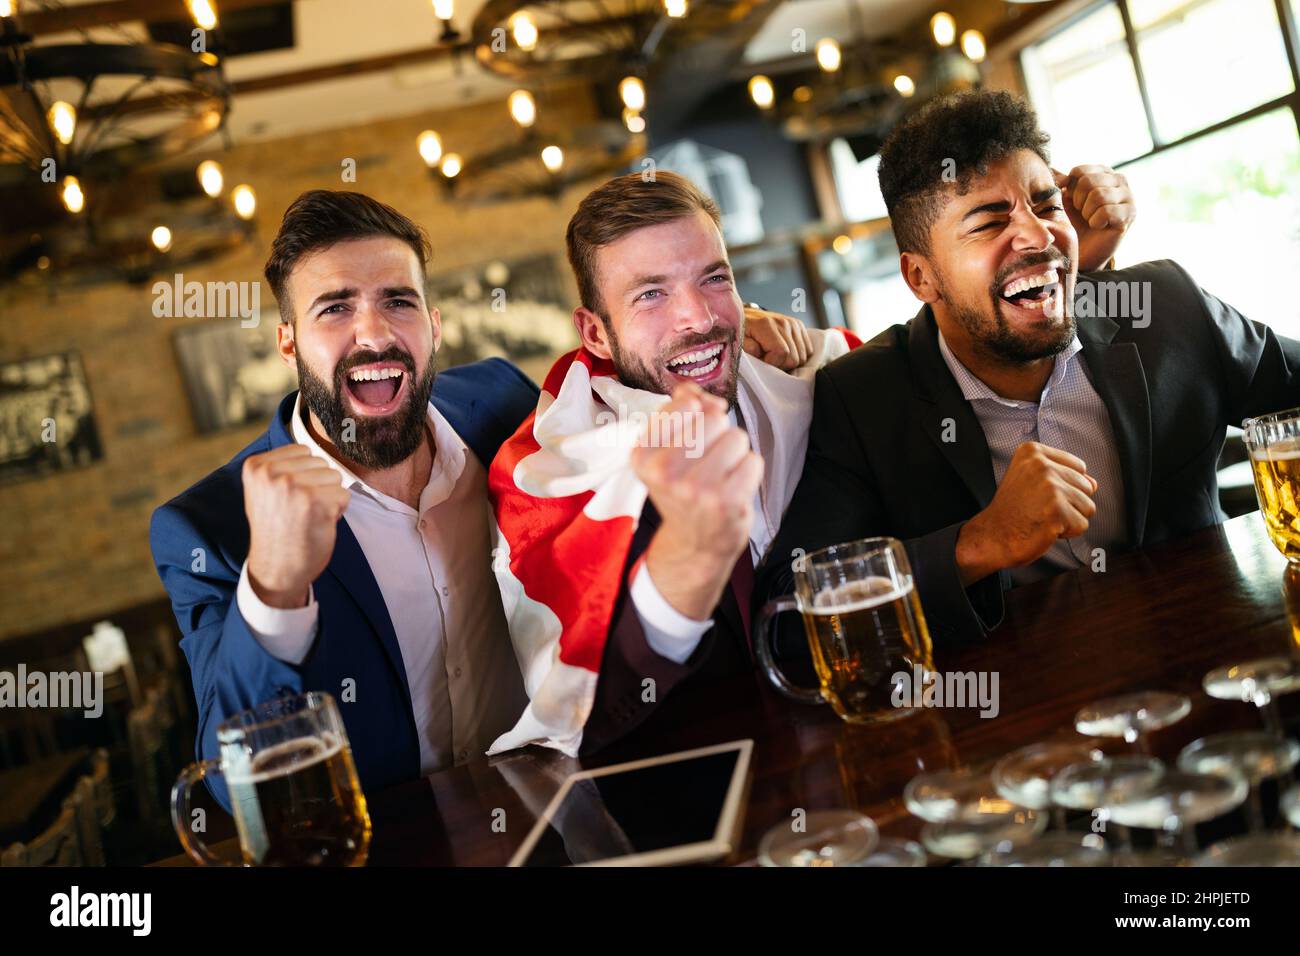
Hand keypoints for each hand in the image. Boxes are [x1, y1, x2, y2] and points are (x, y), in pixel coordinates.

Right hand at [243, 445, 350, 607]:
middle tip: (299, 511)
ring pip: (335, 477)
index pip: (303, 451)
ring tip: (308, 517)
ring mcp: (294, 487)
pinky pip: (344, 496)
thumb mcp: (265, 489)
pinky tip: (318, 525)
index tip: (288, 499)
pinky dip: (338, 511)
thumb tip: (322, 438)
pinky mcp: (316, 503)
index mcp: (256, 466)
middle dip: (318, 486)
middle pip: (321, 462)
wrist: (275, 569)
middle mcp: (272, 474)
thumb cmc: (277, 528)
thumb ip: (282, 465)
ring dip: (328, 498)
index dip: (304, 475)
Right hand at [632, 383, 763, 619]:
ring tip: (720, 475)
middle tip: (707, 461)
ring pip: (736, 437)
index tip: (691, 434)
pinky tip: (733, 488)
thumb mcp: (667, 449)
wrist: (695, 542)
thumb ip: (681, 409)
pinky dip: (748, 471)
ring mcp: (697, 489)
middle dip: (718, 434)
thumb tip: (696, 391)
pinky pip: (753, 460)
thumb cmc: (684, 489)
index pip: (686, 403)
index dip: (697, 413)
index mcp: (643, 455)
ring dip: (735, 453)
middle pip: (715, 418)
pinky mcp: (727, 502)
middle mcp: (665, 472)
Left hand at [743, 305, 813, 370]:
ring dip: (788, 360)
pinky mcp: (799, 326)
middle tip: (767, 359)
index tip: (762, 361)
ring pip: (802, 356)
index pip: (781, 353)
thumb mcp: (738, 340)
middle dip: (780, 364)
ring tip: (774, 354)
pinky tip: (785, 351)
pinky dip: (797, 354)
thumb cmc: (742, 331)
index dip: (772, 363)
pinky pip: (807, 350)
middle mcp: (784, 322)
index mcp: (767, 325)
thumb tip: (760, 353)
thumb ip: (748, 348)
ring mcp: (794, 323)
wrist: (747, 316)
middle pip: (794, 358)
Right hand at [955, 442, 1096, 584]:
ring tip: (1043, 517)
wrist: (992, 536)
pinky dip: (1067, 533)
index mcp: (1033, 451)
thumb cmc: (1012, 510)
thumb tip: (1094, 483)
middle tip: (1040, 508)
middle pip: (1086, 486)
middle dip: (1069, 503)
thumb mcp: (1031, 480)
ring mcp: (1049, 487)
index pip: (1079, 467)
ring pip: (1087, 506)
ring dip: (1069, 518)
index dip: (1065, 486)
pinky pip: (1082, 524)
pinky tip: (1045, 528)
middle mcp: (1041, 465)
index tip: (1039, 494)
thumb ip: (1064, 476)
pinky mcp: (1056, 510)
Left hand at [1054, 164, 1135, 271]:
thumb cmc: (1072, 223)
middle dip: (1078, 201)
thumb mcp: (1062, 199)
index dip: (1069, 190)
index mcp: (1102, 171)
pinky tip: (1098, 226)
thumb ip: (1058, 181)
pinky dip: (1096, 222)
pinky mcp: (1131, 213)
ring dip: (1087, 212)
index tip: (1072, 203)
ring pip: (1098, 195)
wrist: (1082, 250)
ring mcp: (1128, 195)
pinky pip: (1107, 211)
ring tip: (1090, 219)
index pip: (1079, 171)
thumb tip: (1050, 168)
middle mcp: (1119, 179)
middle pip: (1088, 181)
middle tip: (1082, 213)